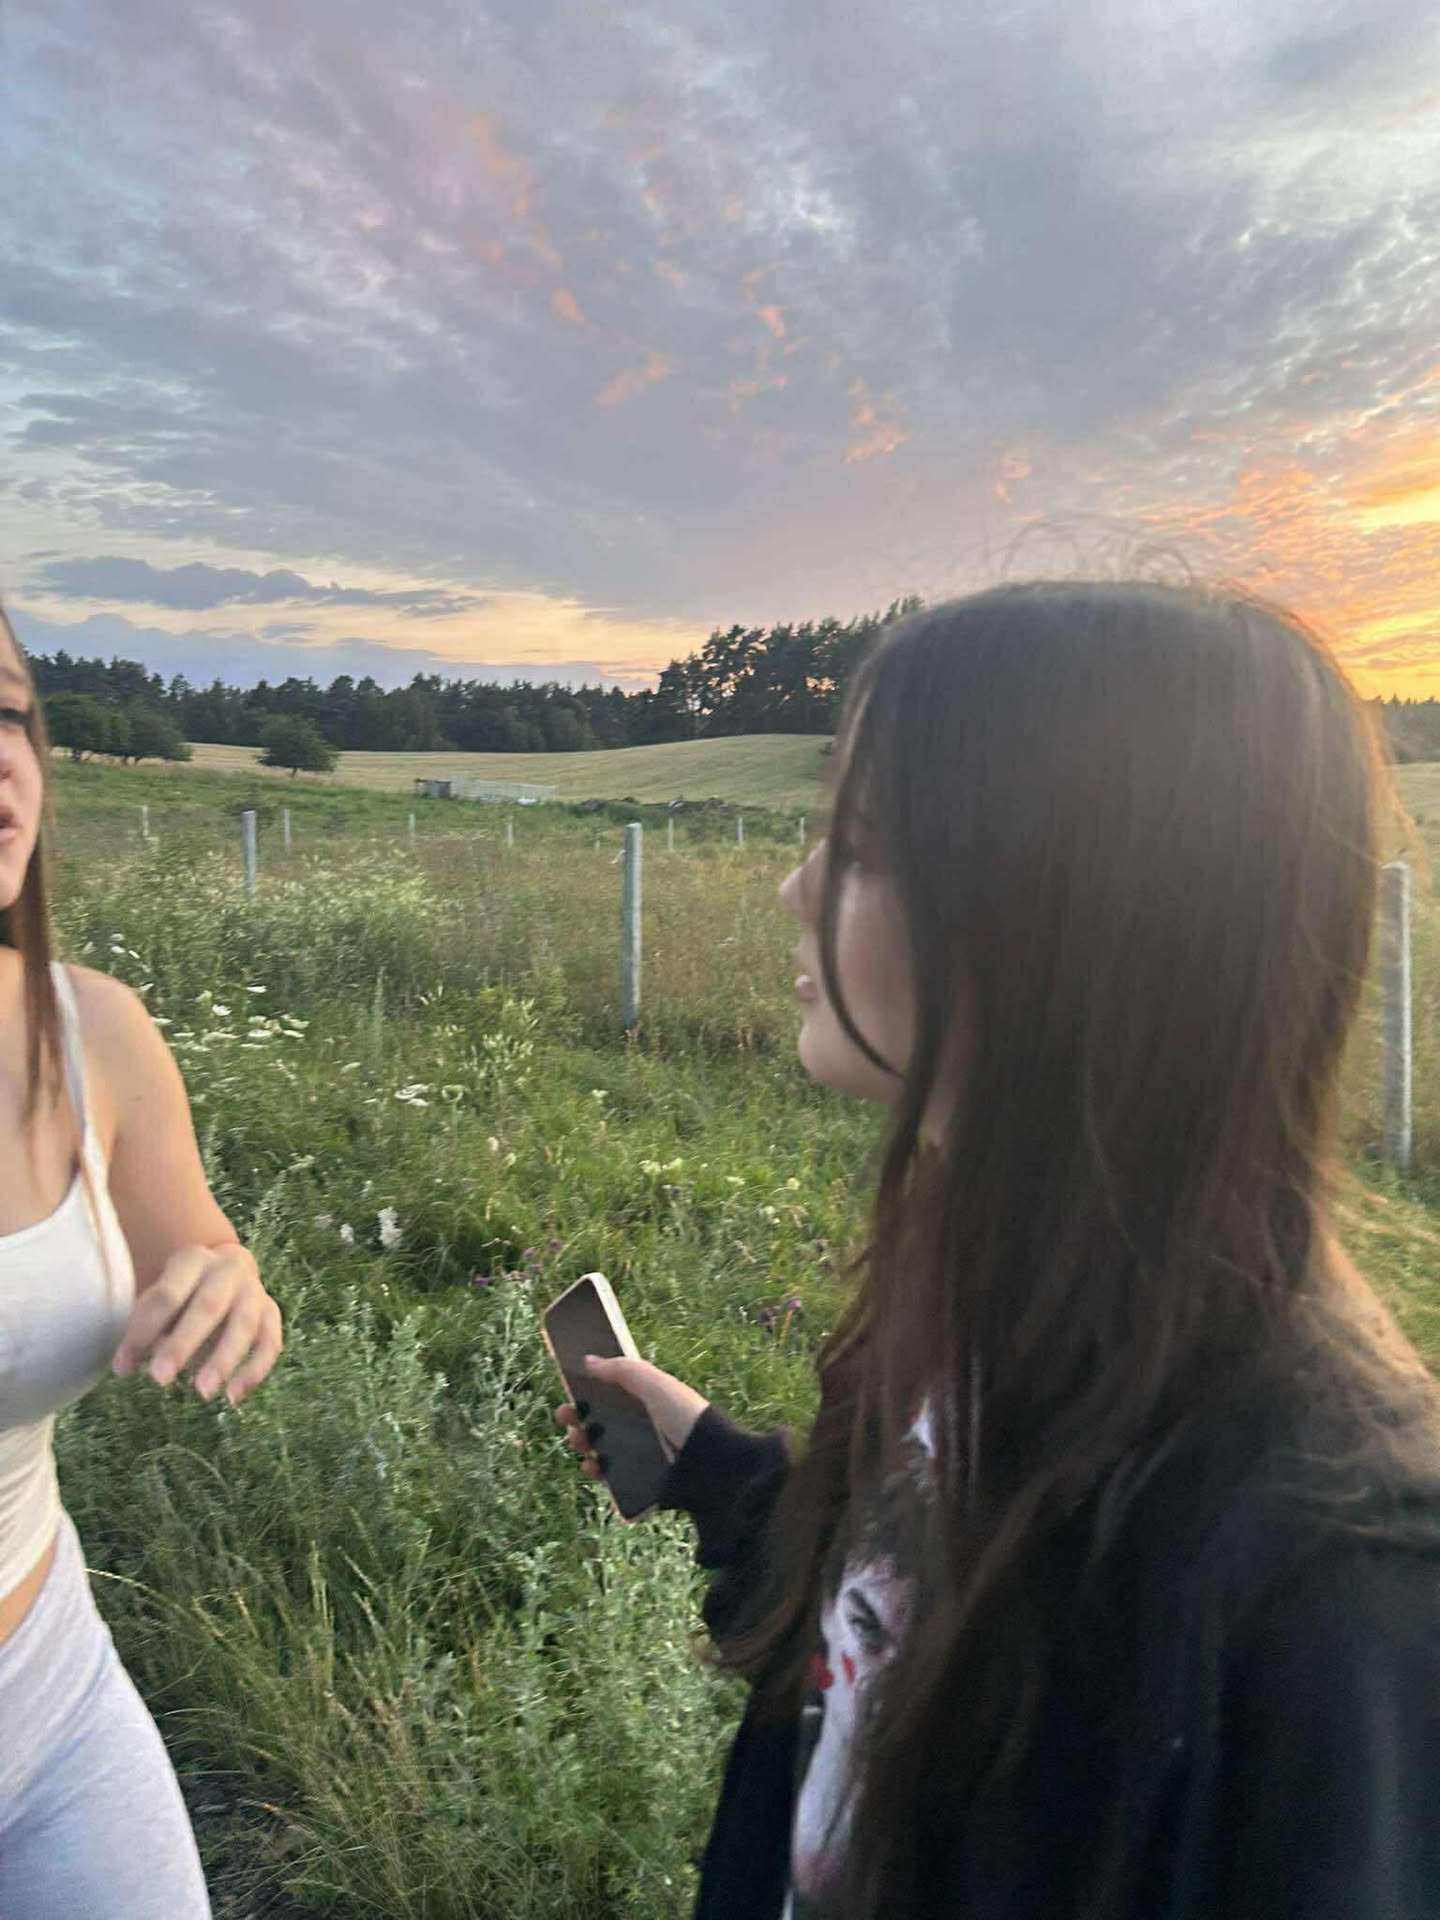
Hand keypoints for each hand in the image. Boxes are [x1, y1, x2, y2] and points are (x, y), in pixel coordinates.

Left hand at [111, 1242, 282, 1406]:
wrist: (224, 1272)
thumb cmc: (180, 1293)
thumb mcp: (159, 1296)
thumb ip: (145, 1326)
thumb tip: (124, 1367)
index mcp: (193, 1260)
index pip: (167, 1294)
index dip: (144, 1331)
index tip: (123, 1368)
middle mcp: (229, 1269)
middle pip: (208, 1306)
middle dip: (183, 1344)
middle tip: (159, 1379)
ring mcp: (255, 1290)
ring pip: (244, 1326)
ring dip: (223, 1360)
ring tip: (202, 1392)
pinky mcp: (271, 1313)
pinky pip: (270, 1343)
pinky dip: (254, 1371)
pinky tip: (232, 1397)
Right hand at [555, 1354, 709, 1478]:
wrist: (710, 1465)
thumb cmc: (687, 1417)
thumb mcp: (656, 1384)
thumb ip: (623, 1369)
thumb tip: (588, 1360)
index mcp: (648, 1399)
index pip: (612, 1391)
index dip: (589, 1389)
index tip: (569, 1387)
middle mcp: (643, 1425)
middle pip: (600, 1418)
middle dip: (578, 1415)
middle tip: (566, 1415)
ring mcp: (640, 1454)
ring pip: (600, 1446)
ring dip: (582, 1441)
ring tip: (579, 1441)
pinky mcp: (640, 1481)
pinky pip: (610, 1475)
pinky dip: (595, 1470)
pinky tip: (590, 1465)